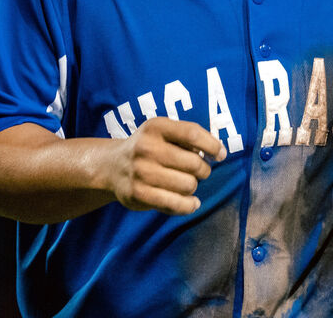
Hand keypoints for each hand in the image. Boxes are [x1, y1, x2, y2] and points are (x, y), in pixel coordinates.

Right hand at [105, 117, 226, 214]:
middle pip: (194, 163)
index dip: (212, 145)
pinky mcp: (139, 194)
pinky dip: (189, 205)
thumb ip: (187, 138)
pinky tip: (192, 203)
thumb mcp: (162, 133)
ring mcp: (141, 172)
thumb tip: (218, 151)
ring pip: (188, 185)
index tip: (221, 155)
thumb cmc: (148, 148)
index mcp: (156, 127)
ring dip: (193, 187)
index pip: (192, 133)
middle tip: (199, 171)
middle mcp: (147, 148)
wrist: (112, 167)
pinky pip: (176, 204)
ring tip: (185, 184)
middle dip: (203, 170)